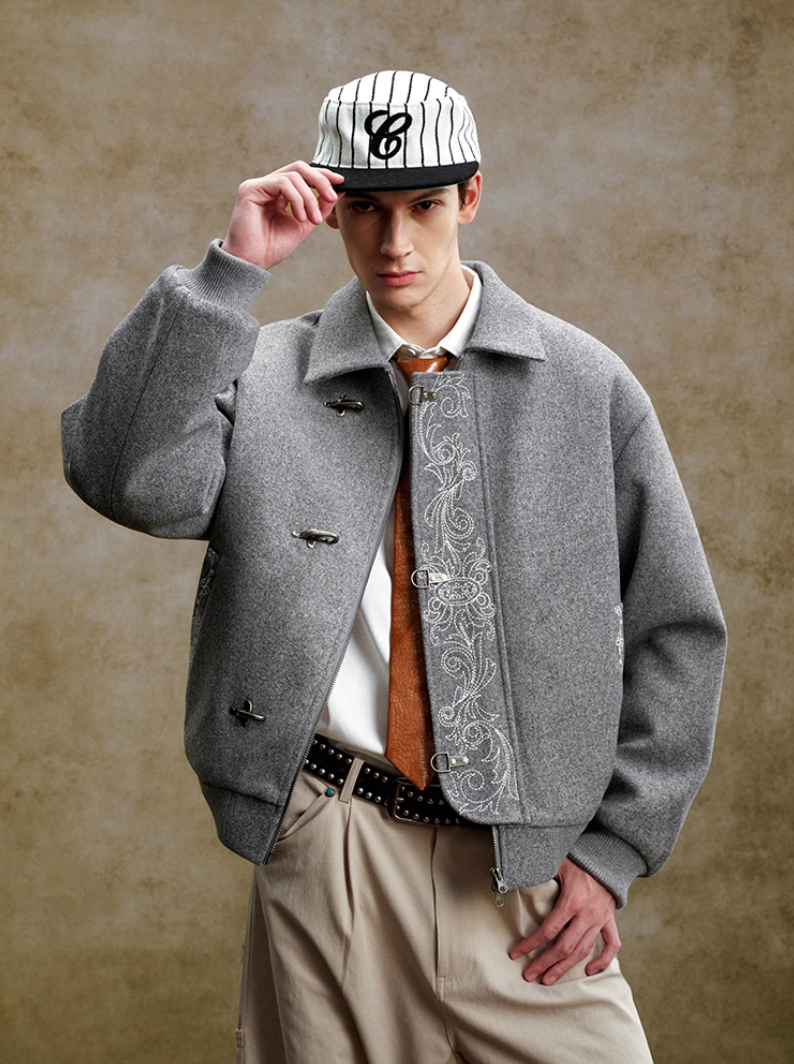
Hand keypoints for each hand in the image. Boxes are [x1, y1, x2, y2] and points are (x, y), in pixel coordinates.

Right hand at [222, 161, 344, 269]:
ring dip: (309, 198)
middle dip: (320, 180)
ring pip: (293, 176)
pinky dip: (296, 199)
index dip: (322, 175)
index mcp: (278, 193)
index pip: (302, 174)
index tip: (340, 183)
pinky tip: (299, 217)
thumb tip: (338, 190)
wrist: (252, 263)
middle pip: (299, 168)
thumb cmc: (272, 247)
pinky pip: (282, 183)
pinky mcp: (250, 189)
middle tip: (331, 197)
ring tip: (312, 219)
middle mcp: (267, 186)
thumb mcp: (304, 225)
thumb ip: (319, 207)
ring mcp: (258, 185)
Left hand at [508, 857, 620, 985]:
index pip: (548, 930)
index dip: (530, 944)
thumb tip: (513, 873)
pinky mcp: (610, 919)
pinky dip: (603, 961)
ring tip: (548, 979)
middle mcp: (588, 914)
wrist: (609, 853)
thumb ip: (538, 869)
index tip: (516, 954)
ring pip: (584, 951)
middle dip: (544, 963)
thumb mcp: (556, 860)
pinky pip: (612, 945)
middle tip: (529, 975)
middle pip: (564, 947)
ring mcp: (601, 919)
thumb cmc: (579, 856)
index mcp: (573, 900)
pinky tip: (589, 971)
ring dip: (565, 967)